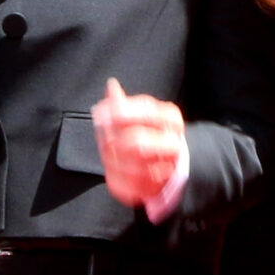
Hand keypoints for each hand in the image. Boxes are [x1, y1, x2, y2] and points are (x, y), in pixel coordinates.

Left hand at [93, 77, 185, 215]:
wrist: (175, 162)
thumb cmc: (154, 133)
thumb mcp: (144, 112)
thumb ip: (125, 102)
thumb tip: (111, 86)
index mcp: (172, 120)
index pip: (145, 112)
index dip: (119, 112)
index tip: (99, 112)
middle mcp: (173, 144)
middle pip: (137, 141)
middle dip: (112, 139)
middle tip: (101, 135)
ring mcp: (167, 169)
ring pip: (132, 166)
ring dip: (112, 159)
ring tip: (106, 150)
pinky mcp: (156, 188)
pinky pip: (131, 186)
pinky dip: (116, 177)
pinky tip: (111, 167)